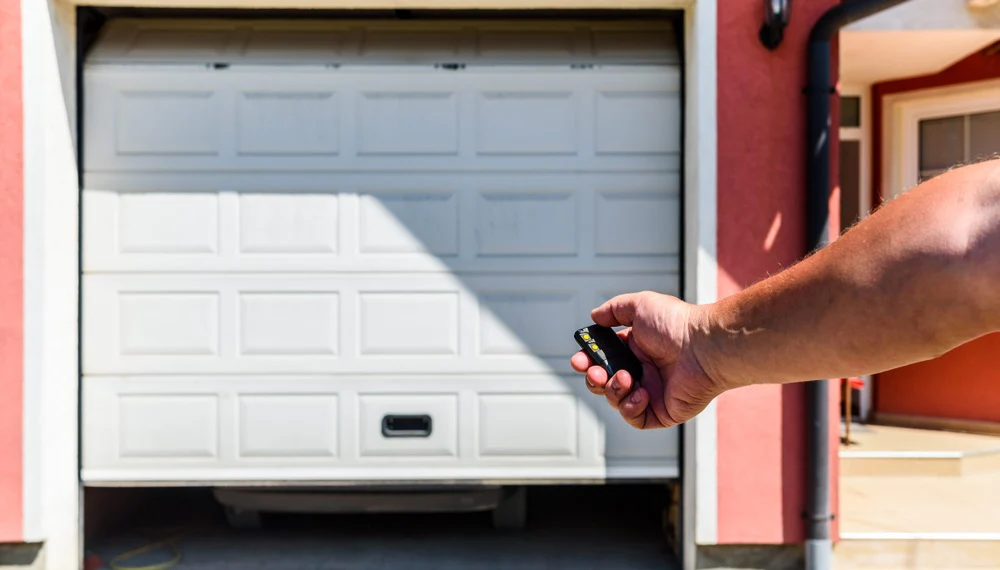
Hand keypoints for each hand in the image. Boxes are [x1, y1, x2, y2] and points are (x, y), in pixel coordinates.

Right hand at [570, 291, 726, 428]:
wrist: (704, 347)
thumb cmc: (677, 325)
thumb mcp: (639, 305)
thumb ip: (613, 310)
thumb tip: (594, 317)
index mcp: (636, 348)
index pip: (603, 358)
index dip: (587, 360)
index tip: (579, 359)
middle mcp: (643, 370)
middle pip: (604, 382)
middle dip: (593, 379)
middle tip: (596, 373)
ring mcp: (652, 392)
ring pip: (616, 400)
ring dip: (613, 390)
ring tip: (626, 377)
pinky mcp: (662, 411)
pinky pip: (635, 418)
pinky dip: (630, 407)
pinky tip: (641, 393)